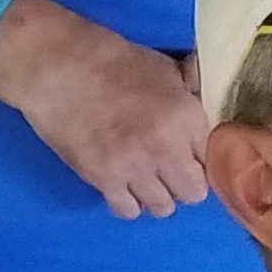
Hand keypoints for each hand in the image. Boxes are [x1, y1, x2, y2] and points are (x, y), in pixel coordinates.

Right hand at [0, 0, 210, 214]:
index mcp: (186, 117)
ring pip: (162, 208)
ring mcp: (133, 167)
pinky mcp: (102, 178)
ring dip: (157, 195)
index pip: (214, 161)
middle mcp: (166, 148)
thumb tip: (208, 98)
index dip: (204, 160)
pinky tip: (123, 186)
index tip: (193, 157)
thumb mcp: (164, 68)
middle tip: (171, 171)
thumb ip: (192, 91)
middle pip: (193, 194)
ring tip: (146, 179)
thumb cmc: (112, 61)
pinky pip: (127, 210)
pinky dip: (128, 202)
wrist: (57, 65)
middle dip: (185, 184)